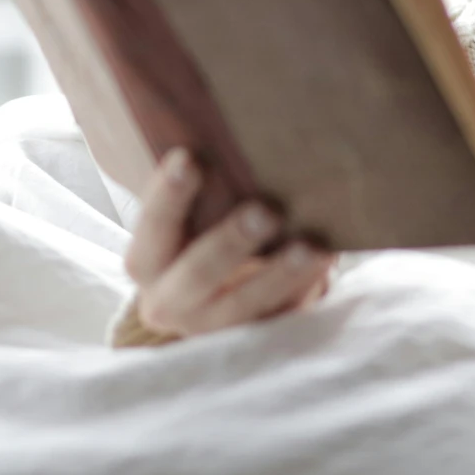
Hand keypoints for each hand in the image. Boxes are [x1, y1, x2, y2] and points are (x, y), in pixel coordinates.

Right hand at [123, 149, 333, 337]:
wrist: (217, 303)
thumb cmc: (204, 240)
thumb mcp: (191, 222)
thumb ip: (203, 193)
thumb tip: (240, 133)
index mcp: (148, 263)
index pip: (152, 228)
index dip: (168, 196)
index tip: (188, 159)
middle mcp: (170, 302)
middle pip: (196, 274)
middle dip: (230, 243)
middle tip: (264, 212)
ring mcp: (212, 329)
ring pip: (244, 306)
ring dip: (279, 274)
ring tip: (313, 247)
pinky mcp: (251, 342)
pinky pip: (278, 321)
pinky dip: (303, 292)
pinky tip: (325, 264)